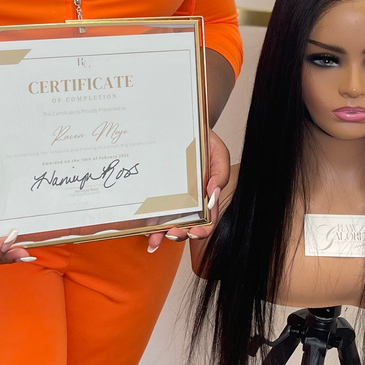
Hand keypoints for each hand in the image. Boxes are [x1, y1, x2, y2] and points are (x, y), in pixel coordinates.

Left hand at [146, 130, 229, 252]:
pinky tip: (143, 227)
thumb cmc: (204, 140)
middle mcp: (189, 201)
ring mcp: (172, 198)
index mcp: (206, 196)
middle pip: (186, 225)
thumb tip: (213, 194)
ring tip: (153, 240)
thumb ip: (221, 173)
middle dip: (179, 234)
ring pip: (167, 222)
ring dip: (160, 234)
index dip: (202, 229)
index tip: (194, 231)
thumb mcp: (218, 152)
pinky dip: (148, 220)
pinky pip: (152, 208)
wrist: (184, 125)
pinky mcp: (157, 192)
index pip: (208, 219)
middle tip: (171, 234)